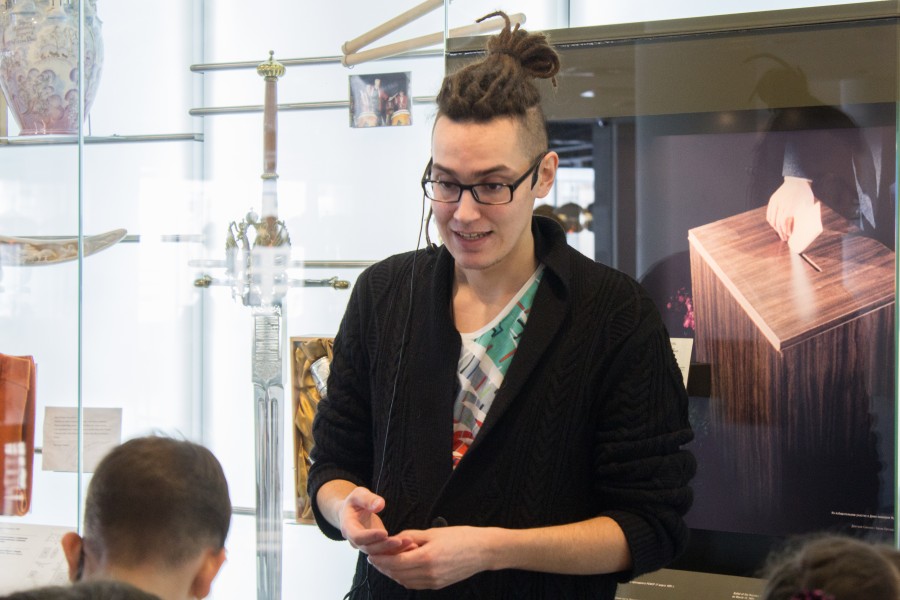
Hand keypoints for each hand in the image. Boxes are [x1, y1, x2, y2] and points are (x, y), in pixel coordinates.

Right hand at [338, 487, 413, 555]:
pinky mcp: (376, 546)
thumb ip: (368, 499)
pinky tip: (411, 546)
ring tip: (410, 544)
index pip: (358, 537)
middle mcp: (355, 541)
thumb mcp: (358, 494)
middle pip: (369, 548)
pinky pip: (385, 552)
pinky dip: (397, 551)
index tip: (385, 533)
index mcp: (348, 528)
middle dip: (385, 546)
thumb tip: (380, 505)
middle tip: (400, 541)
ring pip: (379, 554)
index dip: (371, 536)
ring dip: (394, 551)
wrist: (352, 512)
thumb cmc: (355, 501)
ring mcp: (366, 546)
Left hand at [367, 526, 492, 589]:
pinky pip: (415, 584)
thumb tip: (395, 539)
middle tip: (375, 558)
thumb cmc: (461, 537)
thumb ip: (412, 536)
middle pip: (398, 573)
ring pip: (405, 581)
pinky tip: (402, 569)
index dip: (381, 560)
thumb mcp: (434, 532)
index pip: (395, 562)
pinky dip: (405, 578)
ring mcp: (434, 581)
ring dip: (393, 573)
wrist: (483, 551)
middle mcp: (429, 573)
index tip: (371, 555)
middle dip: (384, 567)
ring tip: (386, 563)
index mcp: (426, 557)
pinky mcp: (438, 585)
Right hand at [766, 176, 815, 240]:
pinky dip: (771, 221)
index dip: (785, 231)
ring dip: (775, 227)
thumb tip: (798, 230)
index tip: (789, 236)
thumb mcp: (807, 205)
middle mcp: (781, 204)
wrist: (797, 181)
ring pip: (771, 219)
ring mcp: (775, 202)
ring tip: (779, 232)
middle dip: (780, 232)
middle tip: (784, 238)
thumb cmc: (804, 194)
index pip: (784, 222)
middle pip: (777, 222)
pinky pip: (769, 214)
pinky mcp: (772, 200)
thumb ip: (802, 216)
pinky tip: (775, 225)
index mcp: (790, 206)